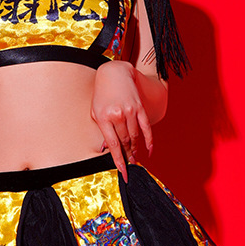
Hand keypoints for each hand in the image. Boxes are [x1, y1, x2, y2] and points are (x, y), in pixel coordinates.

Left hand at [91, 61, 153, 182]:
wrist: (113, 73)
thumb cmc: (101, 94)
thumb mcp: (95, 112)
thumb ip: (101, 130)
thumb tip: (106, 149)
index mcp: (103, 118)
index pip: (112, 145)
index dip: (118, 161)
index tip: (123, 172)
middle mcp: (117, 116)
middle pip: (125, 142)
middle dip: (128, 156)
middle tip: (130, 166)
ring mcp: (129, 111)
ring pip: (135, 137)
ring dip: (136, 150)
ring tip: (135, 158)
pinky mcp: (139, 108)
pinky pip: (146, 128)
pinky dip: (148, 141)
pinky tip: (149, 150)